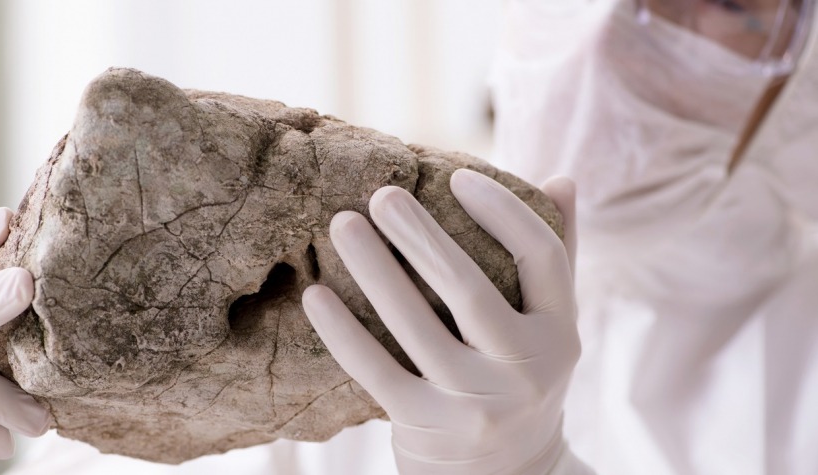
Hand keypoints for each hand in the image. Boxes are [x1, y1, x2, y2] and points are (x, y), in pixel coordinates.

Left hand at [303, 170, 580, 474]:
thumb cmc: (520, 379)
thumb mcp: (551, 329)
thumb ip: (558, 258)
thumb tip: (562, 179)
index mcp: (560, 334)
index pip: (542, 257)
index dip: (502, 211)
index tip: (457, 176)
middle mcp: (526, 371)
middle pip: (470, 289)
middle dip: (422, 237)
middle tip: (382, 195)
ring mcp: (476, 403)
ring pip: (416, 325)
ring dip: (375, 270)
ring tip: (342, 225)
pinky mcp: (426, 425)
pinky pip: (375, 371)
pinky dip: (343, 332)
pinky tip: (315, 294)